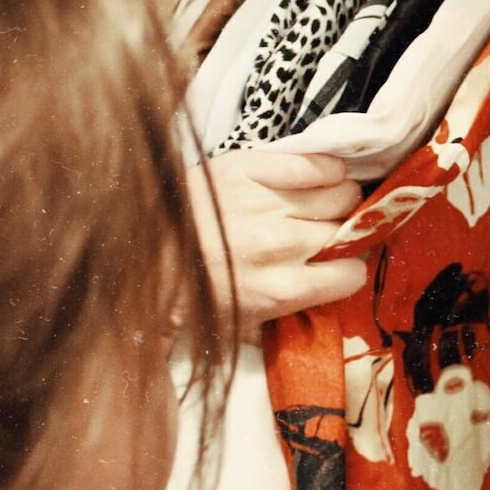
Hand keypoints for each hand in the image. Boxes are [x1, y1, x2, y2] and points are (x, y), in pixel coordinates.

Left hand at [188, 151, 367, 339]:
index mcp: (280, 289)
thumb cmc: (193, 292)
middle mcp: (280, 245)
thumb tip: (329, 312)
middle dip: (344, 234)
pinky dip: (326, 169)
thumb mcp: (241, 325)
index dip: (347, 270)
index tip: (338, 266)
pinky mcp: (250, 168)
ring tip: (321, 205)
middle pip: (350, 230)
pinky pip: (315, 164)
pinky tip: (319, 177)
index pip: (352, 275)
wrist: (138, 251)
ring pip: (343, 194)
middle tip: (327, 234)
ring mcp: (266, 203)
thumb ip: (288, 320)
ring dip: (339, 200)